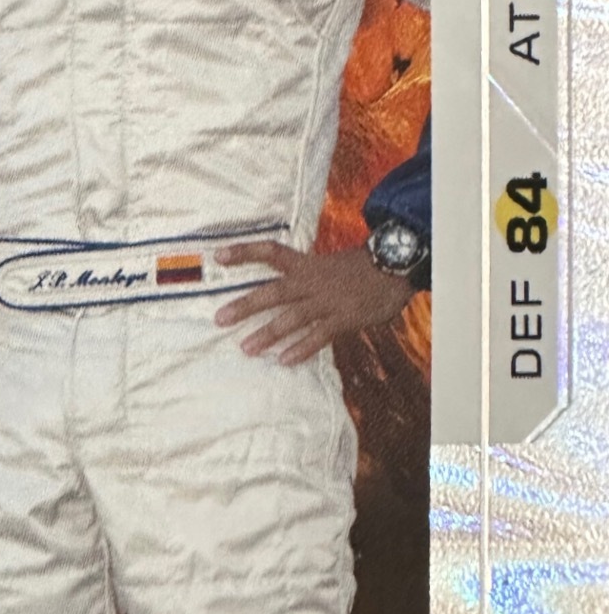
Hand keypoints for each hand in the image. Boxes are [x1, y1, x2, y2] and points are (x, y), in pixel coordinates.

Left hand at [213, 239, 414, 365]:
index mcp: (306, 264)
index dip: (244, 252)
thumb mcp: (329, 265)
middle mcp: (312, 281)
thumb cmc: (361, 268)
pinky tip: (284, 361)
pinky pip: (319, 336)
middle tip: (220, 319)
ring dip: (267, 334)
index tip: (218, 256)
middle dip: (245, 306)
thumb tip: (283, 289)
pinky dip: (301, 349)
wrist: (395, 267)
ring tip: (246, 348)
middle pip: (272, 292)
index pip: (270, 252)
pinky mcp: (344, 318)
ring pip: (292, 318)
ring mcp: (327, 301)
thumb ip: (307, 277)